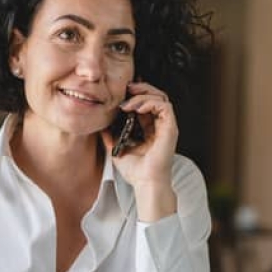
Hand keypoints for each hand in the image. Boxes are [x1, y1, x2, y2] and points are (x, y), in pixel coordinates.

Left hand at [101, 81, 177, 220]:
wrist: (145, 183)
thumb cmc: (135, 172)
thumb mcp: (117, 148)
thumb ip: (110, 136)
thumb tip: (101, 125)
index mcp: (150, 130)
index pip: (146, 105)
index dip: (135, 95)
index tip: (122, 93)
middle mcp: (160, 126)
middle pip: (156, 97)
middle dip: (141, 88)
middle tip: (127, 87)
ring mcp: (167, 126)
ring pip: (161, 98)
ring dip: (144, 94)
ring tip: (129, 101)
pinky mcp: (171, 128)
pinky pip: (164, 106)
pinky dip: (150, 102)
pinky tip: (136, 107)